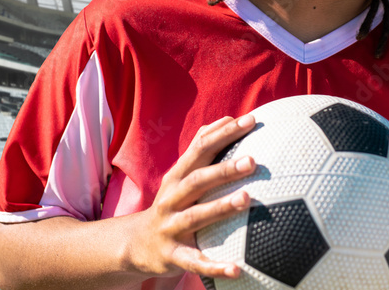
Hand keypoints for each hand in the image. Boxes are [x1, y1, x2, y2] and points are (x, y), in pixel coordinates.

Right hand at [124, 115, 257, 279]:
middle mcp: (171, 198)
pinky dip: (215, 266)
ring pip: (196, 216)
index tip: (250, 121)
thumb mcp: (180, 176)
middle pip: (197, 180)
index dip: (223, 134)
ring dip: (220, 207)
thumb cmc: (171, 204)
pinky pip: (196, 262)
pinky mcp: (172, 255)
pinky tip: (237, 270)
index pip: (199, 149)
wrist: (136, 244)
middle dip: (223, 169)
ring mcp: (170, 226)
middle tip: (252, 161)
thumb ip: (201, 148)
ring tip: (247, 199)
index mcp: (177, 177)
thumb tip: (229, 118)